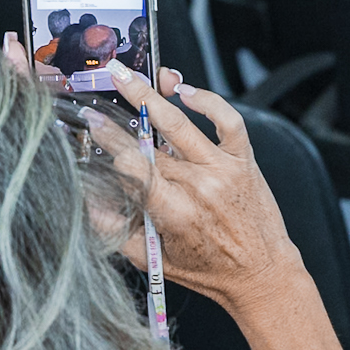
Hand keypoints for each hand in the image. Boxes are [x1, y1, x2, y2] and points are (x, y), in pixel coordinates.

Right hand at [85, 62, 303, 317]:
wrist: (262, 274)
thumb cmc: (209, 269)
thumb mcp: (154, 259)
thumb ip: (117, 230)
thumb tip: (87, 201)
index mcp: (174, 212)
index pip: (133, 167)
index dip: (108, 142)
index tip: (91, 124)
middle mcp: (199, 186)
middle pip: (149, 143)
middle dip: (118, 119)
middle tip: (97, 100)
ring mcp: (223, 169)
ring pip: (181, 124)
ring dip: (150, 94)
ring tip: (125, 76)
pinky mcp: (244, 160)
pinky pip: (227, 121)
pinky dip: (208, 101)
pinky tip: (184, 90)